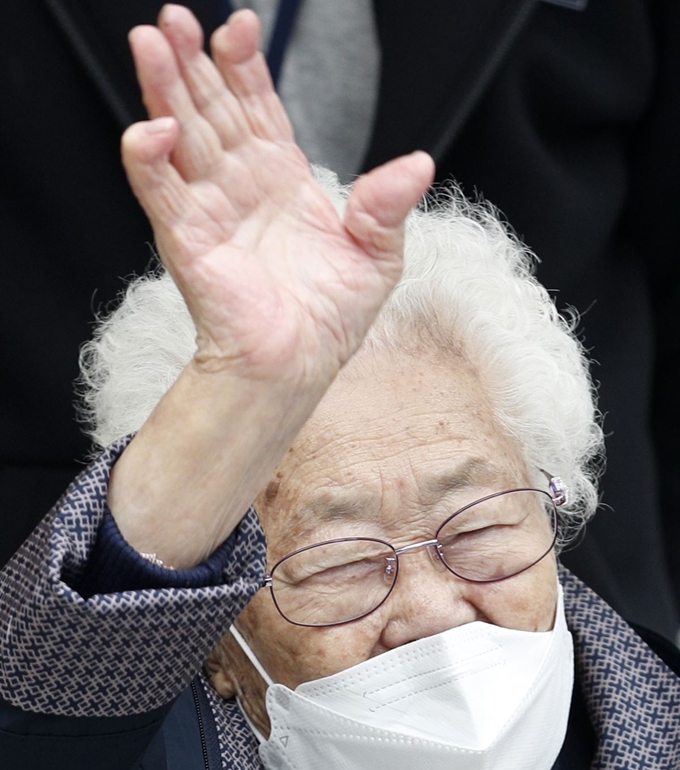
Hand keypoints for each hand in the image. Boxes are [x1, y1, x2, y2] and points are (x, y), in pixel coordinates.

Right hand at [122, 5, 433, 389]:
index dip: (246, 66)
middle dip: (194, 62)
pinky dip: (150, 160)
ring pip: (182, 137)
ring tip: (151, 42)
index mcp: (284, 181)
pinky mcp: (188, 241)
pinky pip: (162, 192)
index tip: (241, 26)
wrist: (299, 367)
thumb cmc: (331, 320)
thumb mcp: (377, 257)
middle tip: (174, 18)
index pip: (258, 107)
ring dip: (164, 89)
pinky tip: (153, 128)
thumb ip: (389, 207)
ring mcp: (211, 210)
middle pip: (212, 109)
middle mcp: (242, 187)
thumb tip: (419, 163)